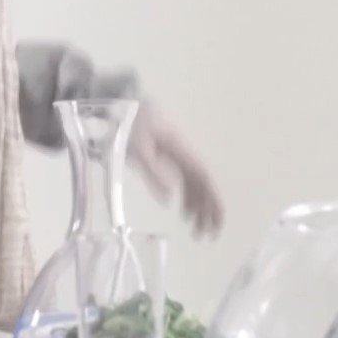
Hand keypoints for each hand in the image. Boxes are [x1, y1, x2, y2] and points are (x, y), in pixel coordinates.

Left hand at [128, 100, 225, 238]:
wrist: (119, 103)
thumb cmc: (128, 125)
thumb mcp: (137, 150)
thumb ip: (153, 173)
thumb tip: (172, 198)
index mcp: (180, 149)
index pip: (203, 177)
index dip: (212, 199)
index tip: (217, 220)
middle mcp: (183, 153)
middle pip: (201, 183)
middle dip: (208, 209)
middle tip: (206, 235)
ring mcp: (175, 155)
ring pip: (193, 184)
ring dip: (198, 207)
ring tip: (195, 229)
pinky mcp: (165, 157)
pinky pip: (182, 180)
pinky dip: (186, 198)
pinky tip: (183, 212)